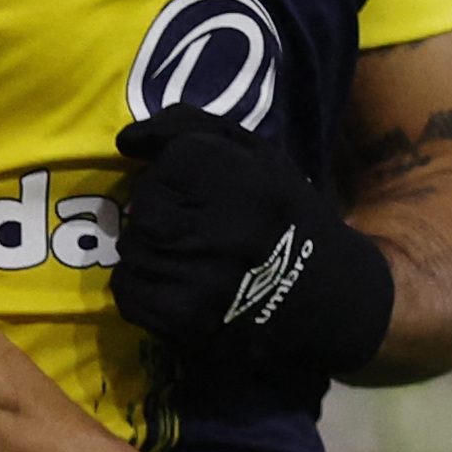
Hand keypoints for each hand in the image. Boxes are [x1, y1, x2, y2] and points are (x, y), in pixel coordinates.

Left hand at [114, 106, 393, 377]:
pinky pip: (128, 289)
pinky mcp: (182, 322)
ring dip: (150, 245)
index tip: (197, 182)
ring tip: (188, 251)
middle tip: (191, 220)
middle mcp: (220, 233)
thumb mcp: (258, 155)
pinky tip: (177, 281)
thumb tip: (127, 141)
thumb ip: (190, 129)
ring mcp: (198, 283)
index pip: (169, 159)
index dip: (176, 167)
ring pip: (131, 246)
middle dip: (160, 207)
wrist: (324, 300)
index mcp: (245, 184)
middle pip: (143, 204)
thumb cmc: (286, 215)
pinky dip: (143, 282)